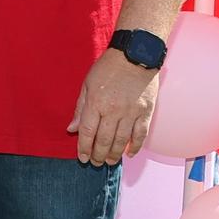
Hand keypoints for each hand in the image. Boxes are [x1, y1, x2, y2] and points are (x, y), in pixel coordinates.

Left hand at [67, 47, 159, 164]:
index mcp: (96, 103)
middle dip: (98, 155)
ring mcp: (131, 112)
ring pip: (121, 140)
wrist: (135, 55)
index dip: (84, 147)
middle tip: (96, 163)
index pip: (87, 132)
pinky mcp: (146, 111)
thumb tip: (72, 129)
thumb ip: (80, 109)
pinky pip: (140, 134)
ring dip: (115, 154)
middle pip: (104, 140)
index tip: (82, 157)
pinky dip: (135, 146)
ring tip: (109, 162)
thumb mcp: (87, 85)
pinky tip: (129, 153)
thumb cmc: (108, 68)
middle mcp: (113, 110)